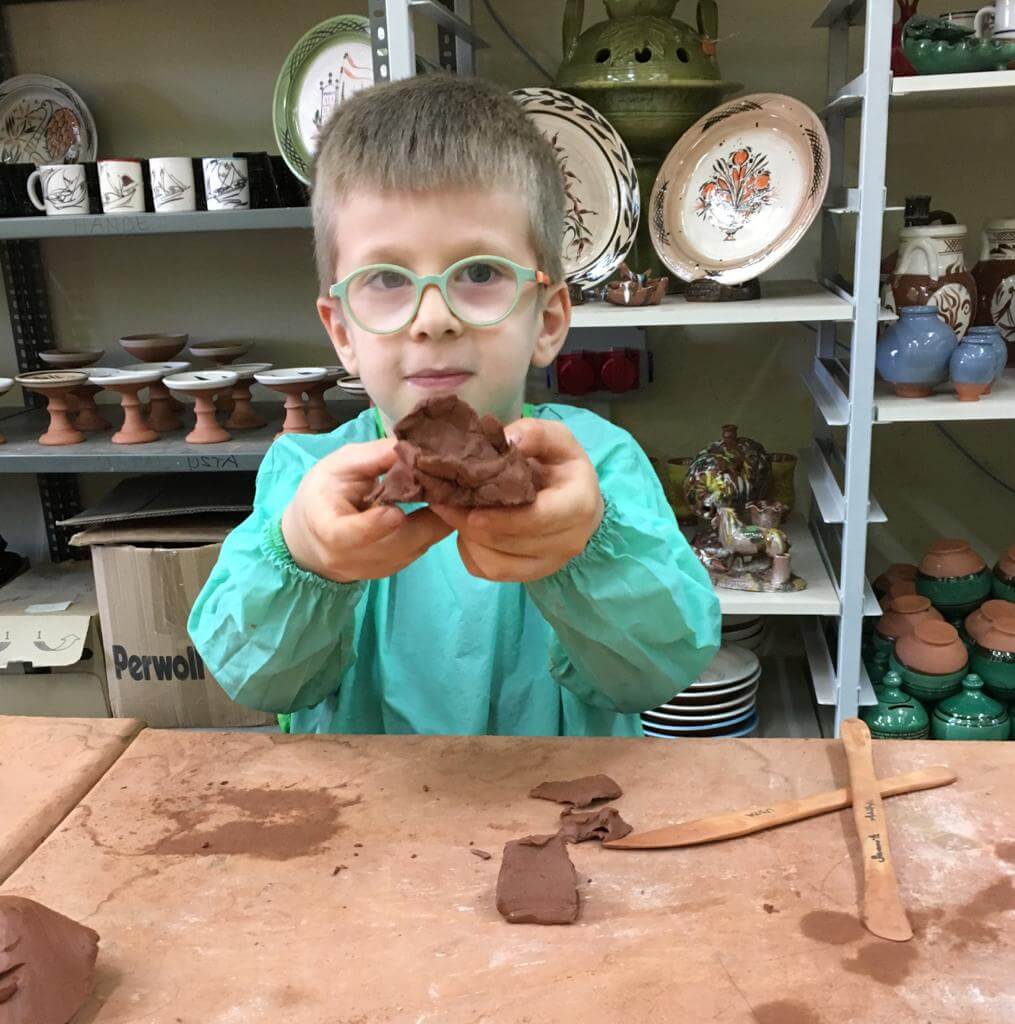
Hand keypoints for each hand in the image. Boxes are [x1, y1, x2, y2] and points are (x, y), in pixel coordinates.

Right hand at [281, 438, 451, 582]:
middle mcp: (347, 557)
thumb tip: (413, 445)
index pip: (345, 535)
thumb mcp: (340, 465)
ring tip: (452, 495)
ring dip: (436, 523)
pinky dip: (434, 530)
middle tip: (450, 490)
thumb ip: (374, 457)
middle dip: (425, 519)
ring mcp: (371, 569)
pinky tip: (443, 509)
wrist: (313, 533)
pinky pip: (419, 551)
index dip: (372, 527)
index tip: (396, 513)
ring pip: (413, 549)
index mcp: (325, 527)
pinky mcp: (391, 570)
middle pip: (393, 546)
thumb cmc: (326, 491)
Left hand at [431, 419, 603, 582]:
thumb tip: (505, 440)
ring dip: (468, 539)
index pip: (538, 519)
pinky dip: (470, 553)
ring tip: (451, 512)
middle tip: (442, 501)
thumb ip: (534, 434)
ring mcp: (547, 564)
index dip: (502, 519)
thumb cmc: (563, 466)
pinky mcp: (528, 576)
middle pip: (509, 543)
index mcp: (578, 506)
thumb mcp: (557, 439)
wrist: (578, 501)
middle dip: (470, 524)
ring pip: (496, 563)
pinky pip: (489, 572)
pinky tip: (465, 531)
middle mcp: (567, 543)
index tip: (471, 511)